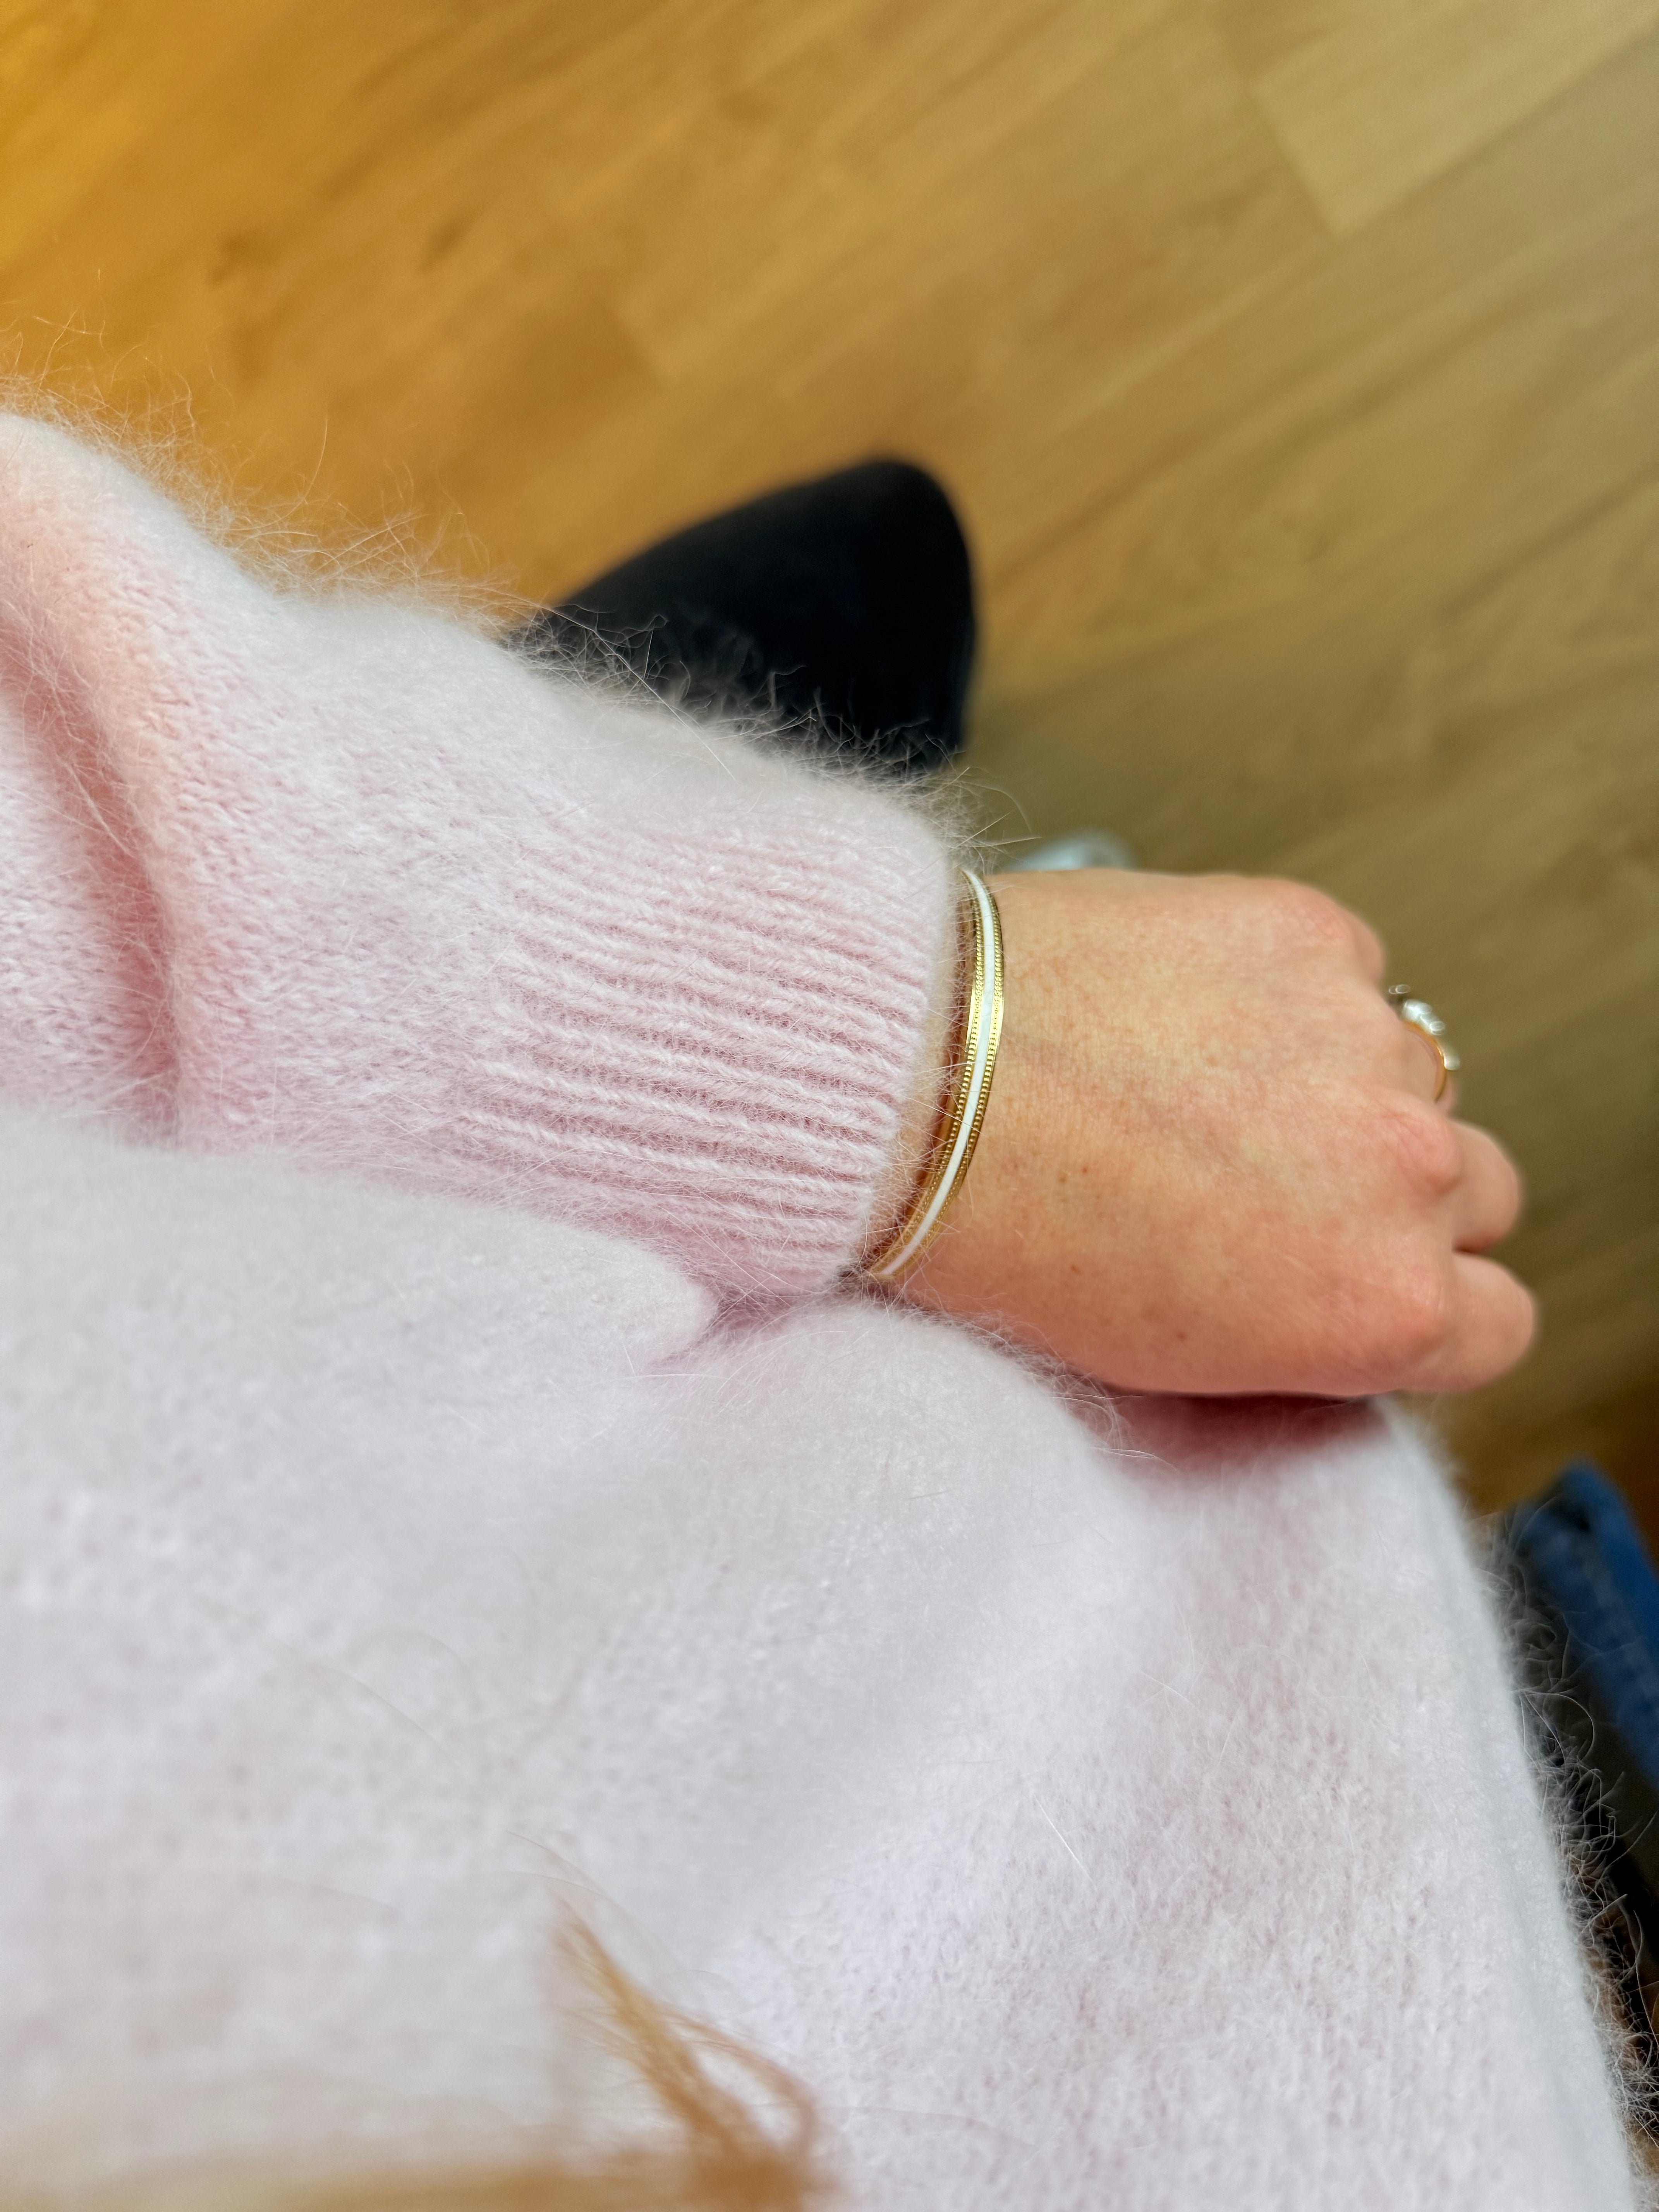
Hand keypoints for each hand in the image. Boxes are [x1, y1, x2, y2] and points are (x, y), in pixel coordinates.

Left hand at [891, 869, 1532, 1397]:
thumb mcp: (1167, 1355)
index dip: (1430, 1300)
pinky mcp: (1314, 932)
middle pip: (1479, 1192)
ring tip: (1207, 1080)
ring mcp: (1371, 1041)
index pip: (1496, 1322)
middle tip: (1281, 1179)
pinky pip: (1350, 969)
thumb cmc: (1007, 1239)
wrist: (916, 1088)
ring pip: (1417, 1071)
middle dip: (1398, 1192)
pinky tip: (1186, 1003)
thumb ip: (1298, 1327)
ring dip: (1343, 1080)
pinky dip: (1290, 988)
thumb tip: (1333, 1290)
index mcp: (1382, 1307)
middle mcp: (1411, 1175)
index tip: (1362, 1278)